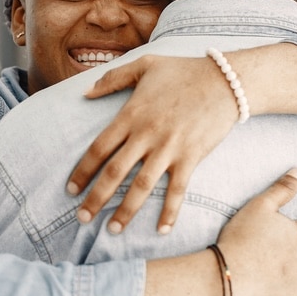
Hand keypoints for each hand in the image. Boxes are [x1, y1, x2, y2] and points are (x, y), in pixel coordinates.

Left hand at [67, 54, 237, 233]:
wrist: (225, 80)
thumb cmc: (184, 71)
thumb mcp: (145, 65)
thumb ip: (113, 78)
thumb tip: (86, 93)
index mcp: (131, 114)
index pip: (99, 148)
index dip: (82, 171)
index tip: (71, 189)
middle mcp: (146, 135)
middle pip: (114, 172)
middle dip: (95, 198)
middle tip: (81, 218)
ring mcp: (169, 148)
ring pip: (141, 186)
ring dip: (125, 211)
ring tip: (111, 230)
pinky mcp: (191, 157)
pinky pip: (177, 190)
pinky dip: (170, 212)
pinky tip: (161, 230)